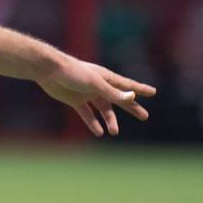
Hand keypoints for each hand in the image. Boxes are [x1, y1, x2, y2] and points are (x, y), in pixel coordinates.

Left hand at [37, 58, 155, 136]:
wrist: (49, 70)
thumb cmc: (73, 72)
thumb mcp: (95, 83)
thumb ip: (112, 92)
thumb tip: (132, 97)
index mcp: (106, 78)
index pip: (128, 85)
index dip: (140, 89)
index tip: (153, 92)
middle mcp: (99, 86)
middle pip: (119, 99)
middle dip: (132, 107)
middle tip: (144, 116)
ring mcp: (87, 94)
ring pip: (103, 109)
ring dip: (110, 120)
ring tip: (114, 132)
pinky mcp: (75, 100)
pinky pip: (87, 114)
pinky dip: (93, 122)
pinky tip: (98, 132)